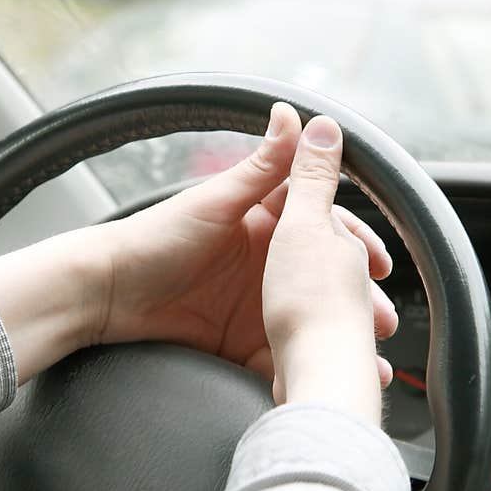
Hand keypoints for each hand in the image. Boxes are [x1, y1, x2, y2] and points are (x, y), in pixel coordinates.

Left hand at [93, 104, 396, 398]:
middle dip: (357, 300)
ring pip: (311, 320)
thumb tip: (293, 112)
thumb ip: (262, 166)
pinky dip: (305, 366)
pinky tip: (328, 378)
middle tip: (382, 320)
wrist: (108, 294)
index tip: (380, 263)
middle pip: (324, 282)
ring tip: (366, 358)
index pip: (322, 229)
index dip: (355, 244)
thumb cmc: (157, 238)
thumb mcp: (217, 201)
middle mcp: (265, 265)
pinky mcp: (241, 340)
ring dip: (339, 336)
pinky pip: (281, 354)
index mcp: (264, 225)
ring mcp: (255, 304)